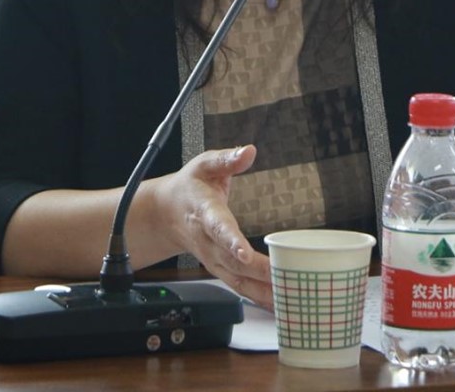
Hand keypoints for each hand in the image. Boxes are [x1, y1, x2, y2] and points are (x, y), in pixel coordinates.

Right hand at [156, 144, 273, 307]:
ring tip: (288, 296)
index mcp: (205, 213)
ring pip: (237, 279)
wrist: (166, 212)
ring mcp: (212, 259)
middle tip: (284, 278)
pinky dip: (259, 296)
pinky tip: (279, 303)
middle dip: (259, 272)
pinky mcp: (219, 268)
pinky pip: (239, 286)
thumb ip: (227, 159)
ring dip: (262, 290)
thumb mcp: (205, 164)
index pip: (219, 228)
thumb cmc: (191, 186)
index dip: (232, 242)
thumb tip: (248, 151)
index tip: (246, 254)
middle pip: (233, 261)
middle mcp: (208, 241)